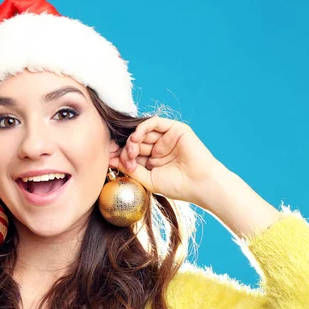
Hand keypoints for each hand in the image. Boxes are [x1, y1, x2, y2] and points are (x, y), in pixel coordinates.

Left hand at [109, 116, 226, 206]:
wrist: (200, 184)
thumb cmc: (177, 186)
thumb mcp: (148, 179)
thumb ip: (130, 169)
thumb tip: (110, 160)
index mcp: (152, 160)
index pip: (131, 152)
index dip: (120, 154)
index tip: (109, 159)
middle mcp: (158, 147)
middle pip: (135, 142)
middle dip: (125, 148)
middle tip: (123, 158)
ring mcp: (166, 138)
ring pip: (142, 131)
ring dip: (133, 139)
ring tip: (131, 151)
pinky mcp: (175, 129)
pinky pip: (154, 122)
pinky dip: (142, 128)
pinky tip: (136, 139)